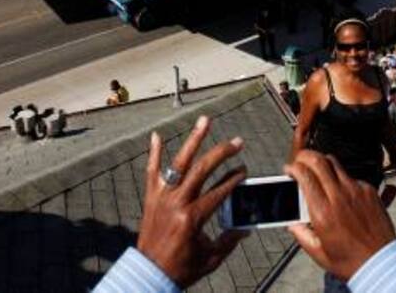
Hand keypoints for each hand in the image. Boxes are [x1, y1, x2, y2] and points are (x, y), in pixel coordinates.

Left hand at [136, 115, 247, 287]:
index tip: (244, 171)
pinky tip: (157, 135)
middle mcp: (177, 203)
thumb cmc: (181, 268)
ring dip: (193, 140)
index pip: (219, 191)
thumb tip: (246, 228)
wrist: (149, 274)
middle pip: (202, 170)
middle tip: (237, 142)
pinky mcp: (150, 198)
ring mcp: (162, 198)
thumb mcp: (211, 258)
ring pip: (179, 163)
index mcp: (193, 217)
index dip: (234, 180)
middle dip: (222, 153)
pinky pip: (151, 172)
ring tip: (204, 121)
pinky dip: (154, 154)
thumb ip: (230, 240)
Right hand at [285, 150, 395, 281]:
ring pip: (335, 164)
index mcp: (322, 212)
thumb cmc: (351, 261)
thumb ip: (301, 235)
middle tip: (300, 160)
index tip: (289, 169)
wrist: (381, 262)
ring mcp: (356, 191)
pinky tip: (339, 191)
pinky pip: (351, 176)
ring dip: (322, 163)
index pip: (305, 176)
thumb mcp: (318, 253)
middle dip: (305, 156)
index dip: (294, 167)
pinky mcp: (369, 191)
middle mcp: (339, 197)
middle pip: (319, 161)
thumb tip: (292, 223)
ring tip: (317, 170)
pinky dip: (341, 179)